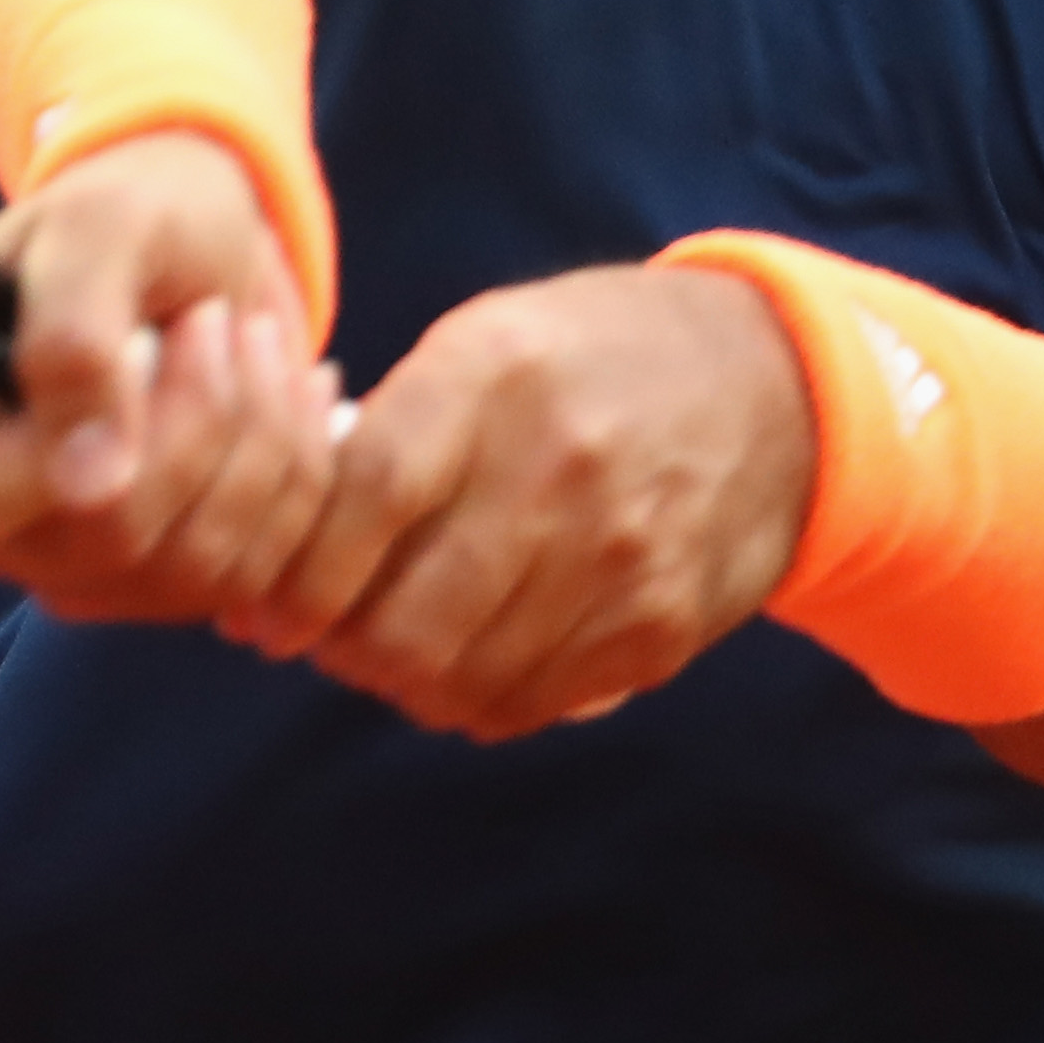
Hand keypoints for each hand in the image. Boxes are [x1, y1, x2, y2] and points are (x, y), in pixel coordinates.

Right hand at [0, 129, 339, 624]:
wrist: (193, 237)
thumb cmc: (125, 212)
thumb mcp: (98, 235)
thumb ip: (75, 343)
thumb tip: (87, 488)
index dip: (110, 434)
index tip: (190, 327)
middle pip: (105, 544)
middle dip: (205, 421)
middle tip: (225, 318)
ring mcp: (58, 557)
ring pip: (186, 568)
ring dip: (260, 440)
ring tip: (255, 342)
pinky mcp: (145, 578)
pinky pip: (244, 576)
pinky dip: (293, 479)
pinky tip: (290, 398)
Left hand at [228, 263, 814, 742]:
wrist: (778, 390)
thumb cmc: (596, 357)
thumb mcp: (491, 340)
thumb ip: (393, 428)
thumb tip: (281, 535)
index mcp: (496, 374)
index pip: (363, 495)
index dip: (296, 571)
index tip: (265, 604)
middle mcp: (557, 469)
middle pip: (402, 619)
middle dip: (339, 646)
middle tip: (321, 636)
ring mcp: (616, 558)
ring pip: (457, 679)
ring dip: (400, 680)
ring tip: (390, 648)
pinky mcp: (656, 626)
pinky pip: (527, 702)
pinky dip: (474, 698)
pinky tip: (464, 661)